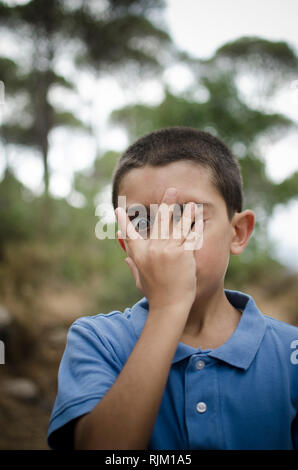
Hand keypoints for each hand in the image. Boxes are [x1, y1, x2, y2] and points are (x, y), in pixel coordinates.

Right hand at [115, 187, 202, 312]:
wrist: (169, 307)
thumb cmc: (156, 296)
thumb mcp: (140, 280)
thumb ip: (133, 266)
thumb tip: (126, 258)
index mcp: (138, 255)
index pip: (129, 235)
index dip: (123, 222)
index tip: (120, 210)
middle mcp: (150, 250)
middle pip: (158, 222)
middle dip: (165, 204)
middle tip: (171, 191)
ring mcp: (165, 250)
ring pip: (175, 226)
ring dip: (183, 211)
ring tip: (189, 201)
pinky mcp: (180, 253)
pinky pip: (188, 236)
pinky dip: (193, 225)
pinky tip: (198, 216)